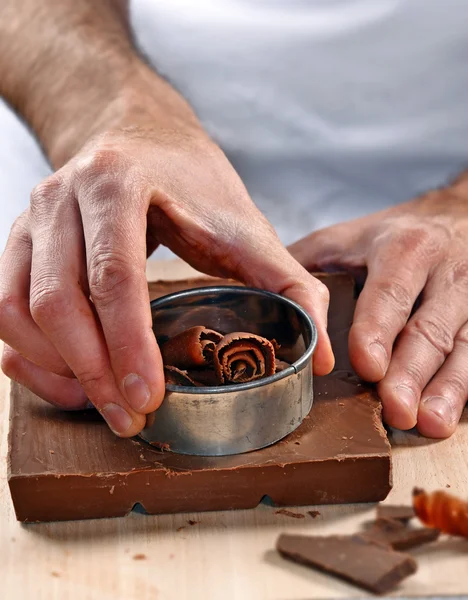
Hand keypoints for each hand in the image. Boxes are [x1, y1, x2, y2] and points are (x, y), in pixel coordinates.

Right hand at [0, 115, 332, 436]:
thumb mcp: (247, 224)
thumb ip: (290, 285)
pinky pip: (2, 308)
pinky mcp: (17, 242)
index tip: (147, 398)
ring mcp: (29, 219)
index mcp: (117, 183)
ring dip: (57, 369)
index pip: (115, 275)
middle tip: (131, 416)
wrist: (139, 135)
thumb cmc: (192, 182)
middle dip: (92, 371)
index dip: (128, 344)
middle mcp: (60, 197)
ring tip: (104, 403)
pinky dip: (30, 353)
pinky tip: (70, 378)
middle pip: (57, 300)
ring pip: (18, 310)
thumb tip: (317, 357)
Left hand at [289, 184, 467, 437]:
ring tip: (428, 424)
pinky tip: (448, 418)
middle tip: (394, 410)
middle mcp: (447, 270)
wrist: (453, 220)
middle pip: (430, 327)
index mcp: (406, 247)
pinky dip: (463, 389)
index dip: (379, 329)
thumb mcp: (344, 239)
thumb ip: (307, 268)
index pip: (391, 291)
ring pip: (464, 347)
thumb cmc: (388, 239)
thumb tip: (261, 305)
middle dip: (411, 372)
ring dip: (446, 389)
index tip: (367, 366)